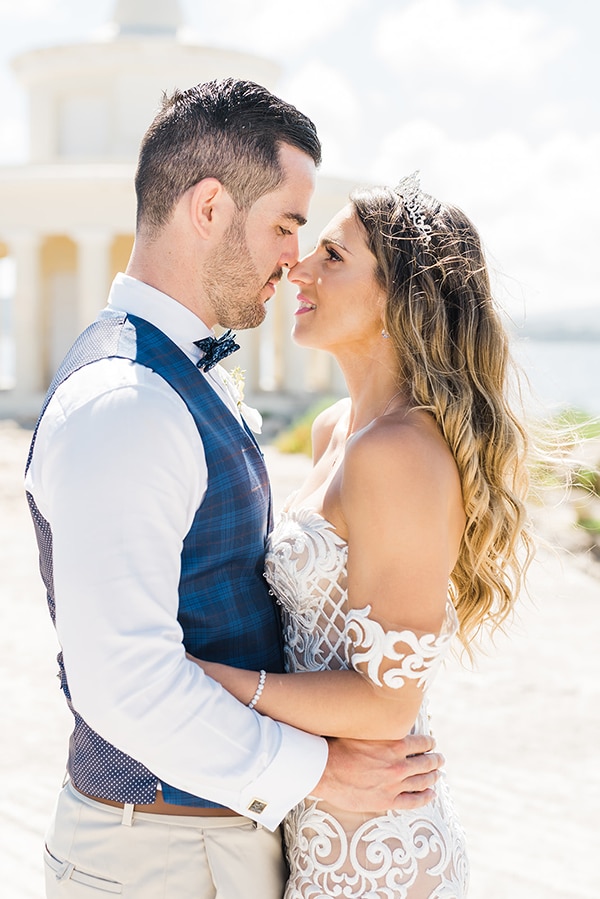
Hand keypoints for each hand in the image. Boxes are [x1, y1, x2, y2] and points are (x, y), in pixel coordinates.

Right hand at [312, 734, 443, 811]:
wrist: (324, 770)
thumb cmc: (339, 746)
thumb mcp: (363, 729)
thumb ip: (380, 728)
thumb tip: (388, 718)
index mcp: (394, 744)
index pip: (422, 743)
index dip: (429, 743)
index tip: (431, 743)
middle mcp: (398, 764)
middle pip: (426, 763)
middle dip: (435, 760)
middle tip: (440, 759)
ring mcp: (393, 785)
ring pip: (422, 781)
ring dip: (433, 777)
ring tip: (437, 774)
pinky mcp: (386, 801)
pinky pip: (413, 801)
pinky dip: (425, 797)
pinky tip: (431, 794)